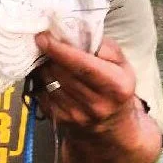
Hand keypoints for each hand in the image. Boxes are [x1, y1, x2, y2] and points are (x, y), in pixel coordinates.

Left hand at [32, 32, 161, 162]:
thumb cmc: (116, 88)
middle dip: (48, 55)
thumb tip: (80, 33)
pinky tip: (46, 74)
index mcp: (116, 86)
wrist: (112, 129)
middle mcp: (96, 103)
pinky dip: (40, 80)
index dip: (60, 50)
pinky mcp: (60, 119)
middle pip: (61, 72)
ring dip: (42, 66)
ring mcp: (76, 114)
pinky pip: (41, 92)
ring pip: (48, 81)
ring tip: (45, 57)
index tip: (43, 37)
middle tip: (42, 41)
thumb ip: (105, 47)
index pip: (82, 66)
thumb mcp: (122, 65)